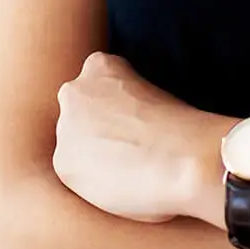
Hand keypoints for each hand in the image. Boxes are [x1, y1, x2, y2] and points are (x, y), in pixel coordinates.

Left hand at [53, 52, 230, 223]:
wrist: (186, 159)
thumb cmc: (183, 129)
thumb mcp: (153, 94)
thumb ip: (128, 102)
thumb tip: (125, 127)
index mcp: (99, 66)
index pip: (95, 85)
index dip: (114, 108)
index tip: (131, 122)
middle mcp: (74, 92)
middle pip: (77, 114)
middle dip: (95, 130)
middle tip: (126, 148)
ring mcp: (65, 128)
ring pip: (73, 145)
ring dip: (92, 156)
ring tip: (127, 170)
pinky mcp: (64, 164)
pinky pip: (76, 175)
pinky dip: (94, 182)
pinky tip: (121, 182)